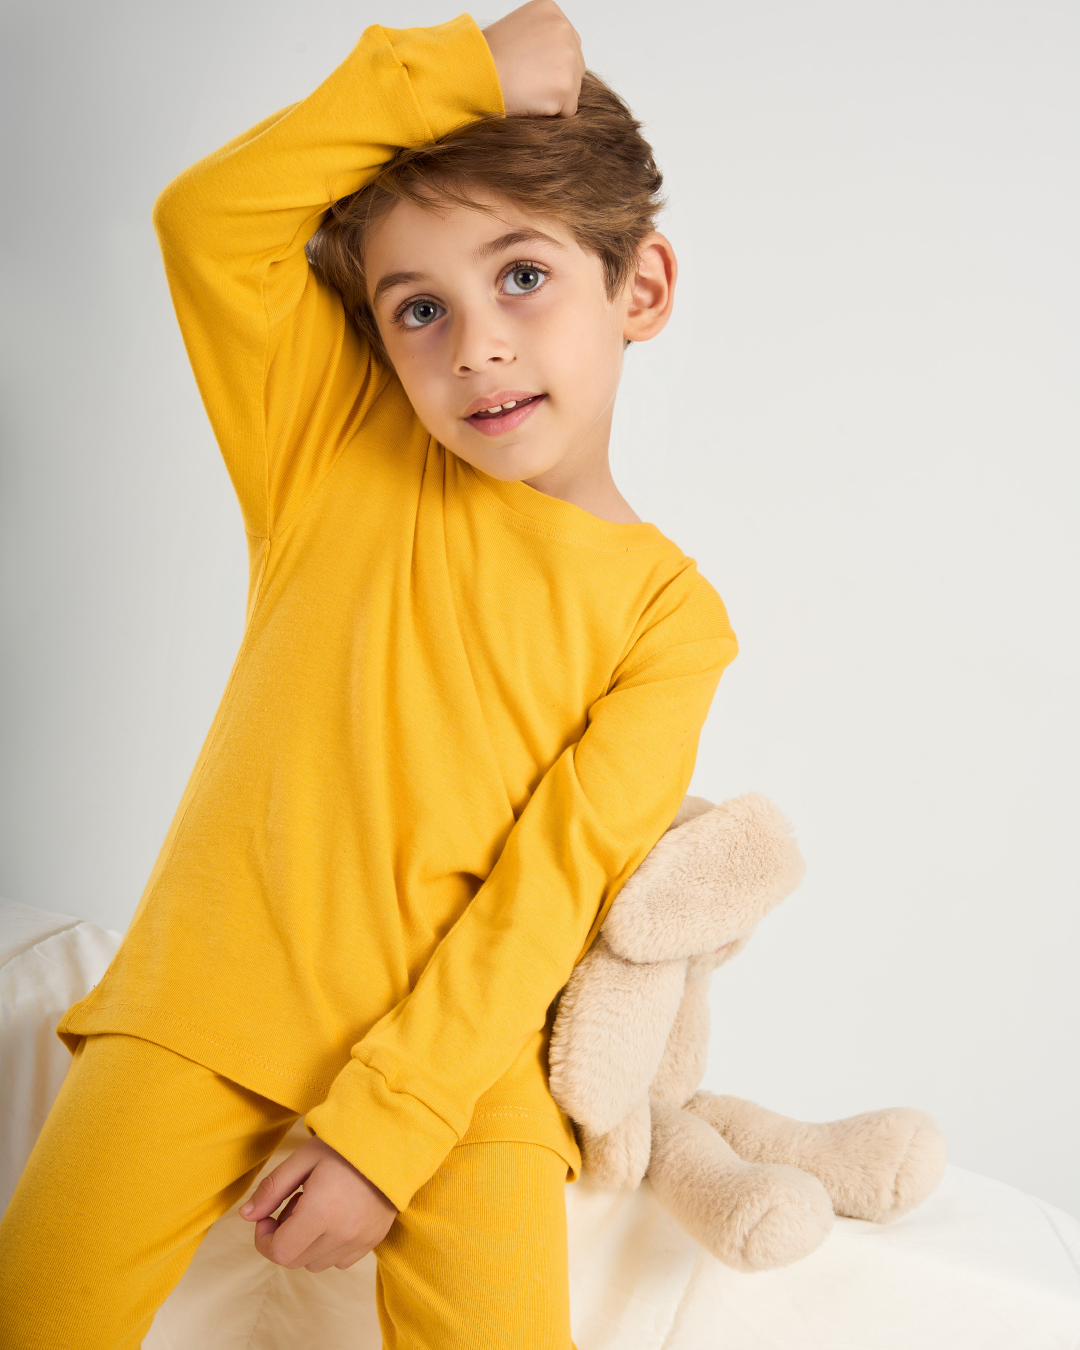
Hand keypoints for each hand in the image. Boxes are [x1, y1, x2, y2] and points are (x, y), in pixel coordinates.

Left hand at [239, 1135, 396, 1271]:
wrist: (393, 1142)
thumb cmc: (345, 1146)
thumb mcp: (303, 1159)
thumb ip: (271, 1189)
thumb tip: (246, 1216)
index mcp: (321, 1212)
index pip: (279, 1252)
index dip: (264, 1239)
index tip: (267, 1216)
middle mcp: (341, 1234)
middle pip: (294, 1261)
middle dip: (284, 1238)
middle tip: (294, 1203)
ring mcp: (360, 1241)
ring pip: (315, 1264)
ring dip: (306, 1243)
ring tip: (317, 1208)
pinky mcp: (372, 1242)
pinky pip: (338, 1261)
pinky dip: (328, 1247)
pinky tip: (335, 1217)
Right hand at [483, 0, 584, 116]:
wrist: (475, 74)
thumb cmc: (486, 58)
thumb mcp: (516, 30)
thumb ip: (541, 38)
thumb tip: (553, 61)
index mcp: (551, 11)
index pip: (567, 43)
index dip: (549, 62)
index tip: (530, 69)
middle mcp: (563, 29)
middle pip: (575, 65)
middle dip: (556, 79)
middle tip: (528, 84)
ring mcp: (567, 58)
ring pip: (573, 88)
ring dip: (553, 96)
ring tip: (527, 91)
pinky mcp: (565, 87)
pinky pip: (569, 109)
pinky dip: (552, 113)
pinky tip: (531, 102)